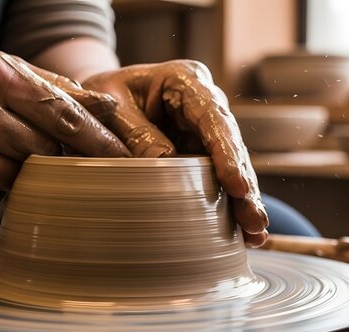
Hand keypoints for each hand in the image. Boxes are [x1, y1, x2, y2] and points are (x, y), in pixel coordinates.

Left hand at [82, 60, 268, 246]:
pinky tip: (242, 232)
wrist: (94, 98)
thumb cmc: (103, 95)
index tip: (237, 186)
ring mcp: (203, 131)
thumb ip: (136, 131)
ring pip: (230, 167)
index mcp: (186, 80)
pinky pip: (216, 179)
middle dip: (244, 186)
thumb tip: (166, 163)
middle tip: (254, 222)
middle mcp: (204, 105)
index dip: (227, 153)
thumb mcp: (111, 107)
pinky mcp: (198, 153)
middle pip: (231, 146)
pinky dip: (226, 205)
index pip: (213, 117)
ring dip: (242, 202)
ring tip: (254, 235)